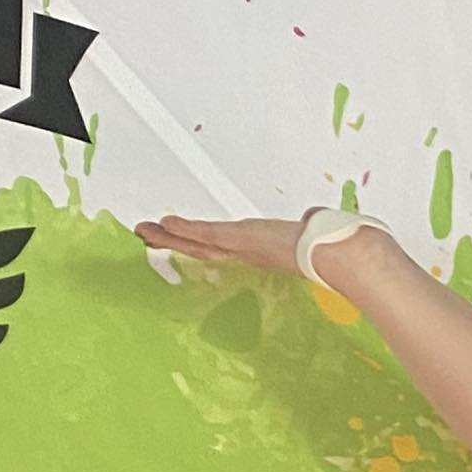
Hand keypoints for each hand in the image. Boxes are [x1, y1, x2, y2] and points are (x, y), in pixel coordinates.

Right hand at [133, 210, 324, 274]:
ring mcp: (240, 246)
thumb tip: (313, 217)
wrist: (326, 254)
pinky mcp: (239, 239)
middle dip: (172, 241)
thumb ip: (308, 224)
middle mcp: (243, 250)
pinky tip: (166, 224)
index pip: (219, 246)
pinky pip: (207, 234)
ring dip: (170, 237)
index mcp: (255, 250)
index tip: (176, 238)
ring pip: (198, 242)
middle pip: (200, 246)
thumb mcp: (308, 234)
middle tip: (144, 235)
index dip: (196, 242)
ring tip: (145, 231)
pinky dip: (186, 230)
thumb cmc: (320, 248)